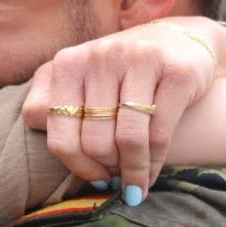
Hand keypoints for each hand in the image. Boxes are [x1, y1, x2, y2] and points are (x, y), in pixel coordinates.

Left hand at [21, 21, 216, 205]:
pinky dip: (155, 163)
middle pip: (95, 142)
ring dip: (133, 172)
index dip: (78, 166)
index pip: (60, 135)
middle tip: (118, 178)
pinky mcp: (176, 71)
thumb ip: (49, 109)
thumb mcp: (77, 83)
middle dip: (108, 170)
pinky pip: (159, 134)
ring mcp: (139, 59)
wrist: (174, 42)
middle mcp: (100, 56)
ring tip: (135, 184)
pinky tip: (152, 172)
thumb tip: (57, 154)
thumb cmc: (117, 76)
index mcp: (68, 64)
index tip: (94, 179)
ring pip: (128, 141)